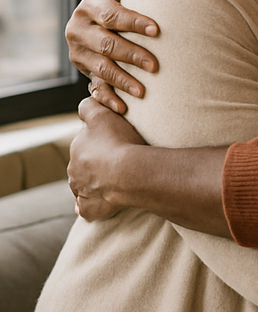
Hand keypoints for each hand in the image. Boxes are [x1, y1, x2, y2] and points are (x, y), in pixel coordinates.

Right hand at [66, 0, 158, 112]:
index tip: (158, 30)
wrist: (90, 23)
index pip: (113, 16)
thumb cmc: (110, 1)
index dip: (135, 22)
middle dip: (132, 55)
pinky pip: (94, 88)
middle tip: (156, 66)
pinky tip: (125, 108)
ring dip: (123, 81)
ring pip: (101, 68)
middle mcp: (79, 30)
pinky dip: (109, 99)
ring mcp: (78, 53)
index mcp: (90, 7)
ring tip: (144, 91)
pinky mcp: (81, 70)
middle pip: (107, 45)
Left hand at [69, 98, 148, 220]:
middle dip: (94, 163)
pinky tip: (96, 204)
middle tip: (117, 160)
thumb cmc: (118, 142)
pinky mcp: (91, 208)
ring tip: (113, 180)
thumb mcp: (102, 115)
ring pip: (83, 185)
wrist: (128, 173)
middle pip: (82, 165)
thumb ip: (89, 106)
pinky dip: (89, 206)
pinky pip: (87, 208)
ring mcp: (82, 191)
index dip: (97, 140)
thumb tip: (84, 103)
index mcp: (77, 149)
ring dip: (93, 183)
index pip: (84, 142)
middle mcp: (74, 170)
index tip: (112, 140)